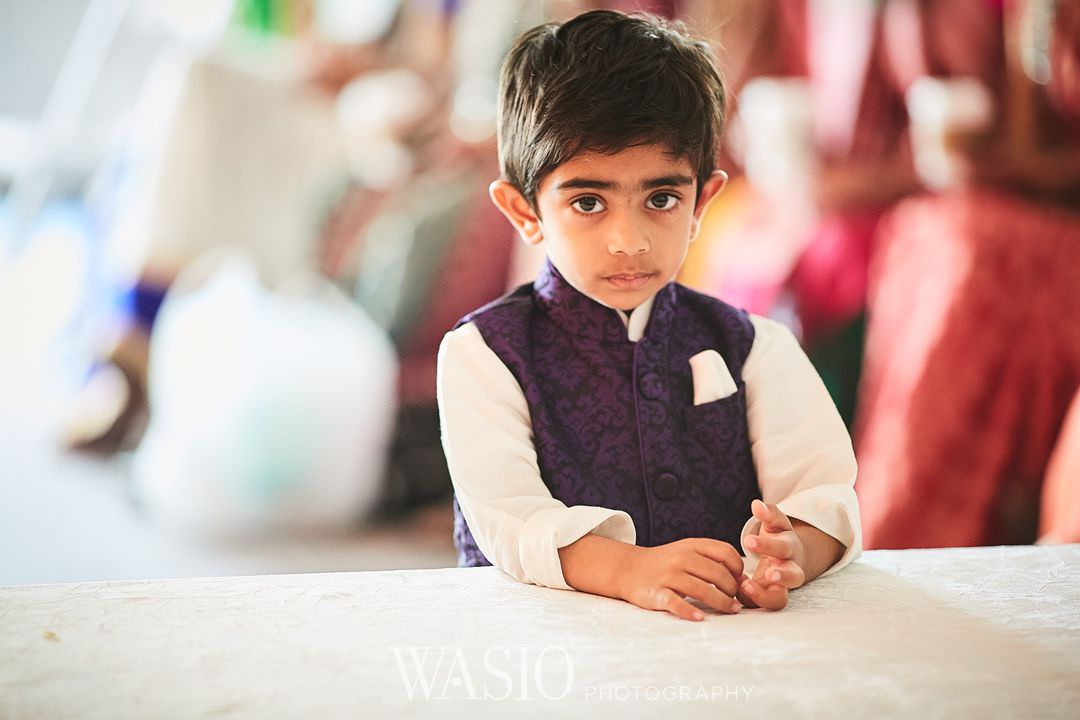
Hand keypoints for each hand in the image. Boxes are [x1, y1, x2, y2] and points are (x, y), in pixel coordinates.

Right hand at [619, 538, 744, 621]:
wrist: (629, 569)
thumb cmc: (665, 564)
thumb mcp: (687, 552)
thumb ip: (711, 560)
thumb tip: (742, 580)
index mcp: (691, 545)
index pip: (725, 552)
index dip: (738, 568)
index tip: (739, 581)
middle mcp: (681, 558)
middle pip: (717, 574)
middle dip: (732, 590)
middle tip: (735, 601)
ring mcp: (668, 575)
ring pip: (702, 590)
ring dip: (721, 603)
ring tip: (730, 610)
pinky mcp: (657, 593)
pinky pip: (676, 603)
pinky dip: (689, 612)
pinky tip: (699, 618)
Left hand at [737, 500, 805, 610]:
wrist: (786, 558)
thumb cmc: (777, 537)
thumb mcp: (775, 523)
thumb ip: (769, 514)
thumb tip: (756, 504)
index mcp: (789, 548)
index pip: (783, 546)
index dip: (767, 545)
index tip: (747, 542)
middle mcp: (790, 569)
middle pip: (794, 577)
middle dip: (782, 576)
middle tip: (768, 574)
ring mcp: (781, 588)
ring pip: (780, 599)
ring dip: (764, 596)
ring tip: (745, 587)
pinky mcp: (770, 598)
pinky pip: (763, 606)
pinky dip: (750, 600)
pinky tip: (737, 588)